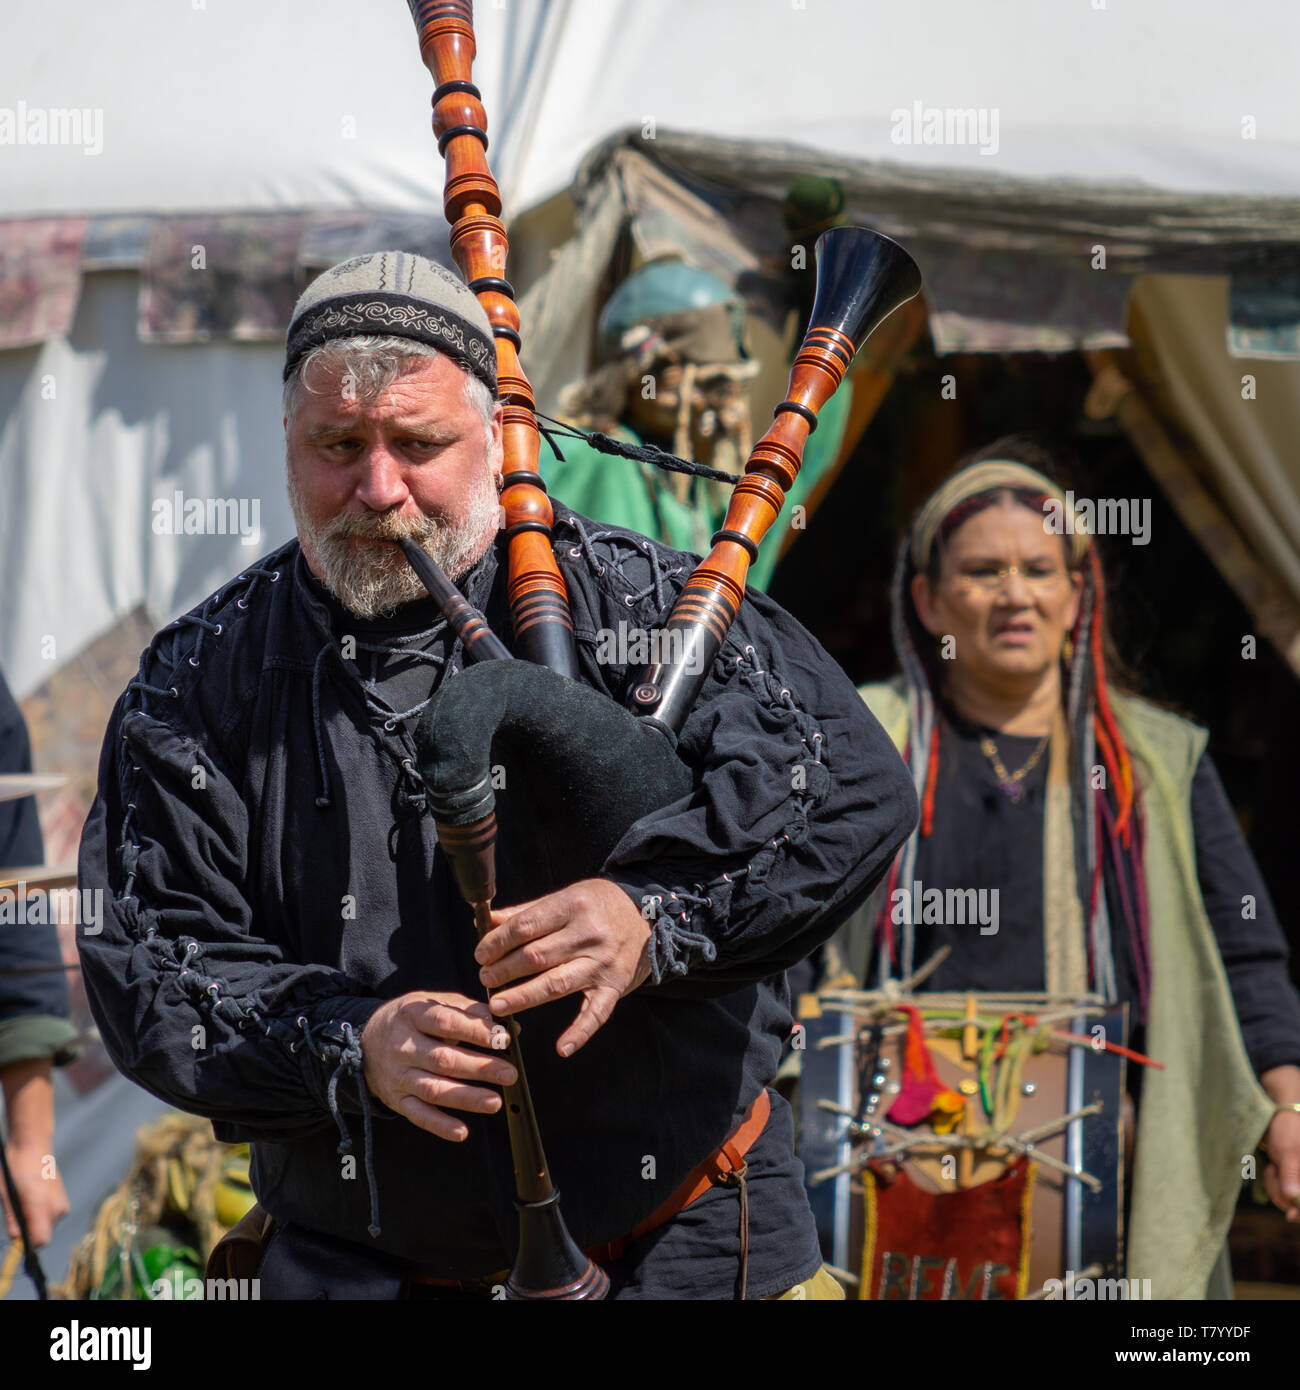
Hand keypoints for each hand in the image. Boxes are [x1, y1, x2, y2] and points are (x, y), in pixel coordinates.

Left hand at [1, 1142, 68, 1247]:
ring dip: (34, 1225)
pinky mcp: (63, 1202)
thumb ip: (12, 1218)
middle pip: (42, 1236)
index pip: (40, 1240)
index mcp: (41, 1204)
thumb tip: (16, 1237)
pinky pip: (50, 1220)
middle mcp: (57, 1207)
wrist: (33, 1147)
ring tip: (24, 1205)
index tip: (15, 1240)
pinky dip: (40, 1217)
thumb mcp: (6, 1194)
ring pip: (46, 1228)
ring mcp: (62, 1205)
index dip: (26, 1245)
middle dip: (28, 1233)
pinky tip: (32, 1202)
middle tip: (15, 1216)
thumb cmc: (15, 1169)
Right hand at [360, 991, 517, 1141]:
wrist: (364, 1042)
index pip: (446, 1022)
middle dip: (479, 1068)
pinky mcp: (396, 1099)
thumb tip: (505, 1023)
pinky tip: (462, 1132)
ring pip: (433, 1089)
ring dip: (466, 1097)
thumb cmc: (410, 1020)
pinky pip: (418, 1115)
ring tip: (494, 1102)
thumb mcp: (431, 1003)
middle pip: (443, 1059)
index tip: (503, 1038)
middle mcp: (403, 1046)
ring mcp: (399, 1075)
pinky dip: (439, 1125)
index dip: (476, 1031)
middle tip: (509, 1073)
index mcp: (413, 1015)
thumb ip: (468, 1010)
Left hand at [476, 878, 651, 1056]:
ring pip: (557, 983)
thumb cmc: (599, 905)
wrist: (648, 916)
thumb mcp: (565, 897)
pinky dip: (580, 1033)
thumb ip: (526, 912)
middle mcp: (589, 934)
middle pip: (537, 956)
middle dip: (504, 970)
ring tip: (498, 1005)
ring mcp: (602, 963)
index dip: (498, 942)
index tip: (481, 954)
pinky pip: (596, 1013)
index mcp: (573, 906)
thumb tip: (485, 922)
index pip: (526, 926)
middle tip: (485, 979)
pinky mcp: (614, 986)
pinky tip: (561, 1048)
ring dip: (524, 996)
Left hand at [1262, 1109, 1299, 1220]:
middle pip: (1298, 1204)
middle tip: (1274, 1170)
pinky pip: (1282, 1193)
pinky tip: (1272, 1168)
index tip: (1290, 1214)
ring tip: (1273, 1166)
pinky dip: (1273, 1184)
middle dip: (1282, 1192)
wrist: (1280, 1116)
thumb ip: (1292, 1176)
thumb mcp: (1289, 1153)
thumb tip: (1293, 1198)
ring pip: (1288, 1200)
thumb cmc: (1289, 1130)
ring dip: (1275, 1186)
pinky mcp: (1292, 1181)